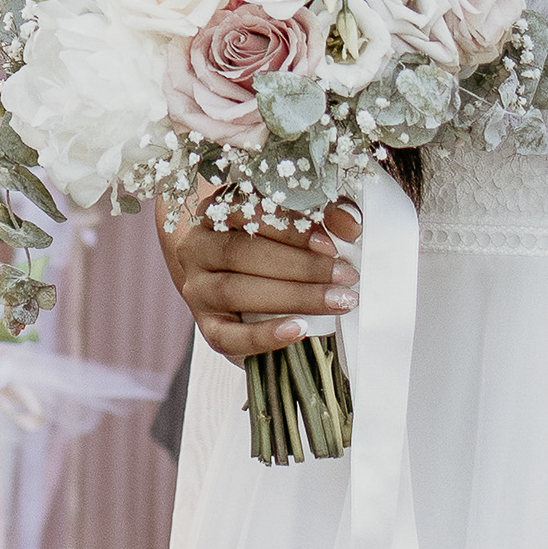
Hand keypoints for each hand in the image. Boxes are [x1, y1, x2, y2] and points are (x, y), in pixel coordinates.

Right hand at [161, 195, 357, 364]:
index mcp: (214, 213)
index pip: (246, 212)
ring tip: (336, 301)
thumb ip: (322, 217)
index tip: (330, 244)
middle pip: (241, 253)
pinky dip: (265, 335)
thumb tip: (350, 224)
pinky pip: (229, 336)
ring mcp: (197, 290)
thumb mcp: (291, 225)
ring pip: (234, 291)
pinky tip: (298, 330)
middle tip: (345, 276)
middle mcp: (198, 249)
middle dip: (300, 266)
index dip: (290, 228)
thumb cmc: (269, 248)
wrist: (234, 285)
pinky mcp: (208, 327)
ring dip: (293, 297)